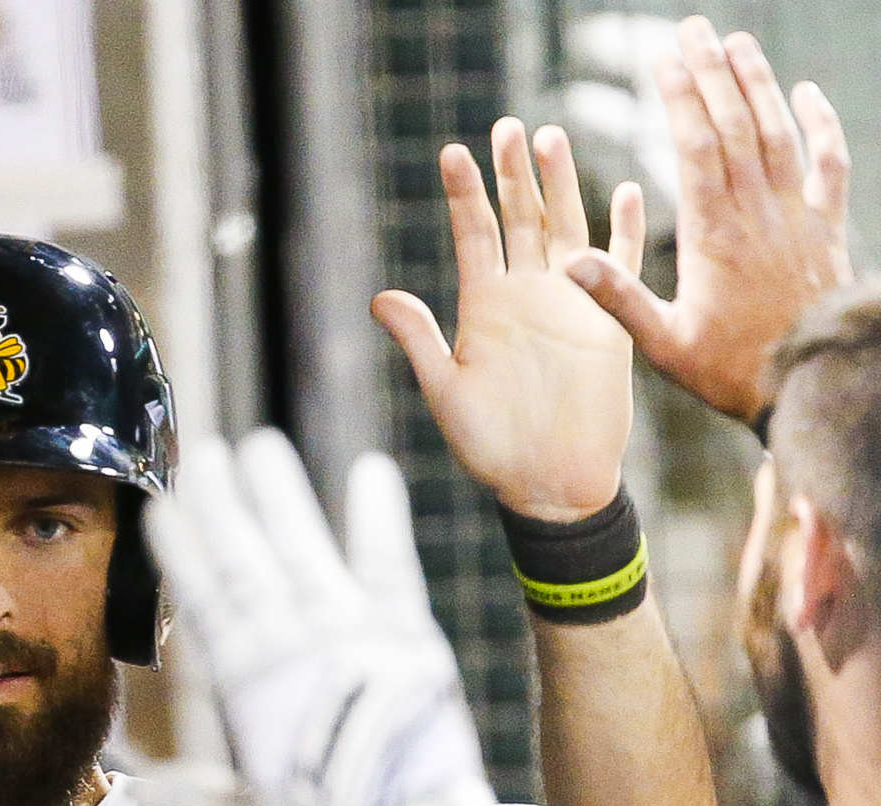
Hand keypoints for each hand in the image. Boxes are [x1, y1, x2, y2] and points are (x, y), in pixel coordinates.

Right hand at [142, 432, 498, 805]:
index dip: (182, 551)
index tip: (163, 505)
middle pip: (247, 561)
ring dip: (282, 496)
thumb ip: (193, 798)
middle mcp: (293, 645)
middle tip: (205, 452)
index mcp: (248, 687)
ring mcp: (352, 634)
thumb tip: (137, 790)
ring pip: (305, 550)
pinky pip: (389, 564)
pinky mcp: (408, 637)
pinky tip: (370, 468)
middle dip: (222, 505)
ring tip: (263, 445)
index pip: (203, 602)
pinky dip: (379, 518)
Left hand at [373, 120, 643, 522]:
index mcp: (483, 308)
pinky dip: (624, 229)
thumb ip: (419, 339)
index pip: (473, 235)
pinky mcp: (609, 319)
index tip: (452, 152)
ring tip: (550, 136)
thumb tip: (379, 296)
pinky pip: (622, 265)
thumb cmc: (492, 447)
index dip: (464, 194)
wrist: (549, 480)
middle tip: (507, 125)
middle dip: (512, 173)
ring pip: (565, 228)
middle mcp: (524, 295)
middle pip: (519, 218)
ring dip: (560, 185)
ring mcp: (568, 302)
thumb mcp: (446, 390)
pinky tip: (623, 191)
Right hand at [564, 21, 850, 425]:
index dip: (680, 98)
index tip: (663, 59)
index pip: (696, 147)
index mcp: (715, 235)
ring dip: (758, 83)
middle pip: (736, 124)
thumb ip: (617, 299)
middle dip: (712, 73)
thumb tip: (567, 264)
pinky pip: (829, 161)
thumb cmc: (730, 370)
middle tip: (693, 29)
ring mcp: (798, 214)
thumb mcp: (662, 344)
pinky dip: (819, 123)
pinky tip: (804, 93)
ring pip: (779, 131)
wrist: (811, 384)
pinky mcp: (827, 225)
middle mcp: (759, 212)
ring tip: (736, 42)